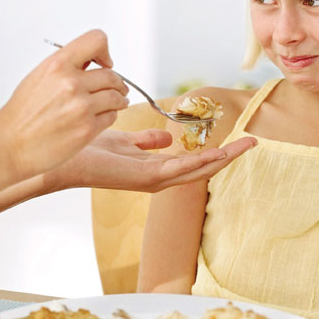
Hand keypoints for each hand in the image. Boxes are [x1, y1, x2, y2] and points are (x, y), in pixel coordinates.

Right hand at [0, 29, 128, 180]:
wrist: (9, 146)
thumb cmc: (21, 115)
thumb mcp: (39, 78)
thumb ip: (66, 67)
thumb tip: (93, 62)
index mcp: (57, 65)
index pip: (96, 40)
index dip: (104, 51)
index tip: (105, 63)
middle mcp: (71, 83)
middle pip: (112, 75)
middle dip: (117, 83)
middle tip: (118, 88)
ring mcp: (81, 107)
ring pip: (117, 97)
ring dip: (120, 100)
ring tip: (117, 102)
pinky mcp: (88, 129)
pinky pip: (112, 116)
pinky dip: (111, 116)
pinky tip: (102, 117)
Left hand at [44, 129, 257, 192]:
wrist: (65, 158)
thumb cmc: (91, 150)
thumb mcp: (125, 141)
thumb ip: (147, 140)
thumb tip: (168, 137)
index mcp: (156, 169)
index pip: (194, 161)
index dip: (217, 152)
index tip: (237, 140)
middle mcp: (159, 178)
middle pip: (202, 168)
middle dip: (229, 156)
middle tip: (253, 143)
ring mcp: (153, 181)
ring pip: (197, 171)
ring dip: (222, 159)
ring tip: (245, 146)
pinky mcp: (144, 179)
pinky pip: (178, 170)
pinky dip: (200, 163)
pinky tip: (217, 154)